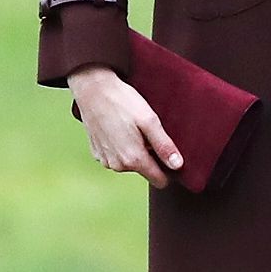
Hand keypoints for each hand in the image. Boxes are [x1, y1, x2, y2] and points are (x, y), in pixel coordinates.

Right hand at [69, 65, 182, 186]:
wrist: (93, 90)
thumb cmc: (124, 103)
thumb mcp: (149, 121)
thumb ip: (164, 146)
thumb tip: (178, 166)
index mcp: (133, 160)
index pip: (160, 180)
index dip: (169, 170)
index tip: (170, 154)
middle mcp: (118, 165)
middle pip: (145, 170)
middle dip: (151, 155)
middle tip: (148, 132)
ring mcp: (106, 160)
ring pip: (131, 163)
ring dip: (136, 150)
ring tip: (133, 128)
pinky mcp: (98, 153)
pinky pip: (117, 156)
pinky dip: (122, 146)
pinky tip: (121, 128)